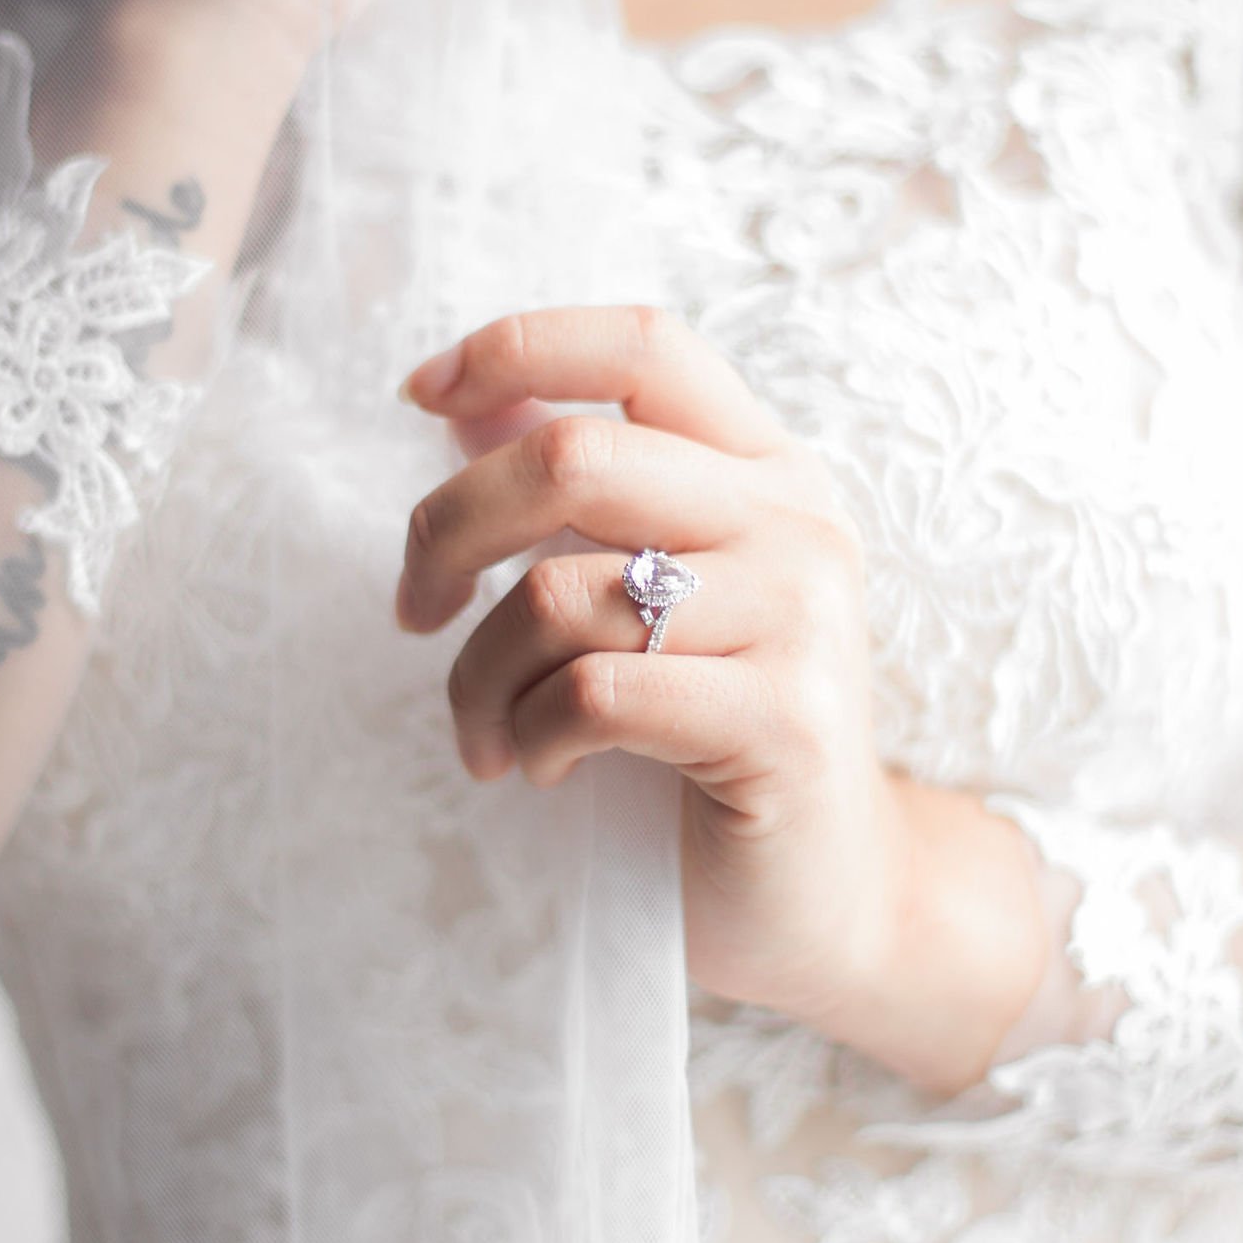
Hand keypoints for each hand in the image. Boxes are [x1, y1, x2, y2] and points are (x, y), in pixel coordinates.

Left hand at [396, 304, 1045, 1082]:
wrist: (829, 899)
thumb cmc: (712, 743)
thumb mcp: (648, 597)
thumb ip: (575, 501)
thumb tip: (459, 405)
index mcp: (767, 470)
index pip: (643, 343)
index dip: (517, 348)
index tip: (418, 392)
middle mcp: (798, 523)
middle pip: (574, 456)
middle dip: (449, 529)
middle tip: (413, 607)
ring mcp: (803, 618)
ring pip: (560, 593)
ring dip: (479, 676)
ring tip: (487, 736)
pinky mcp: (785, 722)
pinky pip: (595, 693)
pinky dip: (531, 736)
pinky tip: (543, 768)